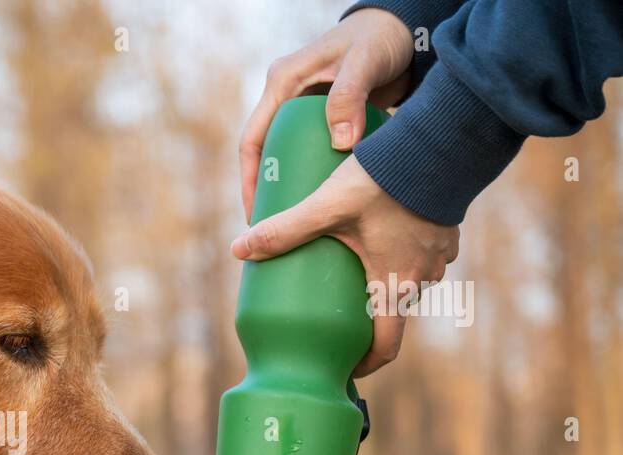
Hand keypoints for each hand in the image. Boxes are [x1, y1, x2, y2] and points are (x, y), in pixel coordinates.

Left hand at [230, 155, 459, 376]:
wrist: (440, 141)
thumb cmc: (384, 180)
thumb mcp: (325, 208)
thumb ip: (283, 229)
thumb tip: (239, 248)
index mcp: (395, 285)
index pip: (386, 346)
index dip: (364, 364)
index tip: (345, 368)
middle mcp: (424, 277)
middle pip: (391, 311)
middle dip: (365, 315)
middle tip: (335, 311)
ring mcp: (440, 254)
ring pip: (407, 280)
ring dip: (383, 281)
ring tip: (353, 271)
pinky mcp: (446, 230)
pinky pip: (421, 254)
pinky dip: (401, 254)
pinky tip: (380, 237)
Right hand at [239, 7, 414, 220]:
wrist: (403, 27)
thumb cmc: (381, 39)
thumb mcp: (364, 63)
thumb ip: (350, 97)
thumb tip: (340, 144)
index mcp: (283, 82)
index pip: (253, 140)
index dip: (250, 179)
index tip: (255, 214)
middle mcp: (286, 96)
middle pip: (264, 153)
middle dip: (263, 191)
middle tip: (272, 228)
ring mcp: (303, 107)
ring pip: (284, 155)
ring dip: (286, 186)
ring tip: (294, 222)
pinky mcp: (323, 116)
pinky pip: (307, 152)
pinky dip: (310, 177)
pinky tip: (320, 203)